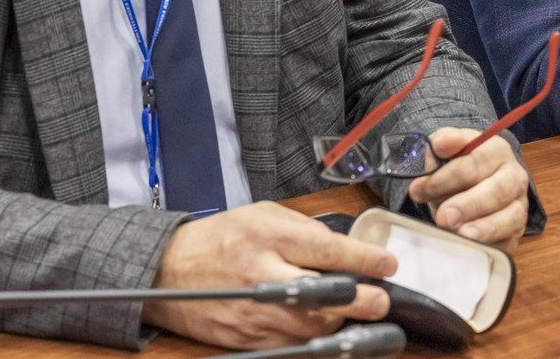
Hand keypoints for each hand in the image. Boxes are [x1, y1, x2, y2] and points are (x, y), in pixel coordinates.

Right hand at [143, 201, 394, 349]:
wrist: (172, 269)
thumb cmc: (224, 238)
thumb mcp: (266, 215)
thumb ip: (308, 231)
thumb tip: (350, 251)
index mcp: (269, 236)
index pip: (327, 250)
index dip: (364, 260)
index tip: (388, 264)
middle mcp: (263, 274)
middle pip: (323, 296)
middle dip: (361, 302)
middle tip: (381, 301)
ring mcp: (254, 312)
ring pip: (312, 327)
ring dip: (342, 323)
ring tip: (359, 314)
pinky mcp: (247, 338)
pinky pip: (293, 345)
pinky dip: (316, 339)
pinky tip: (328, 328)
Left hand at [406, 128, 529, 253]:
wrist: (469, 187)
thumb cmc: (456, 169)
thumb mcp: (445, 151)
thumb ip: (441, 143)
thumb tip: (441, 144)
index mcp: (496, 150)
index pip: (474, 162)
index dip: (445, 177)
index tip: (419, 190)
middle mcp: (514, 176)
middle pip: (498, 190)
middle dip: (470, 204)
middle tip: (444, 217)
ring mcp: (518, 206)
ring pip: (510, 217)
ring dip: (485, 228)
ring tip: (462, 234)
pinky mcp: (515, 232)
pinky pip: (509, 241)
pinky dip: (492, 246)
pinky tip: (473, 248)